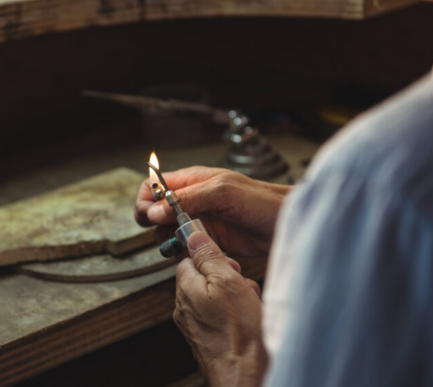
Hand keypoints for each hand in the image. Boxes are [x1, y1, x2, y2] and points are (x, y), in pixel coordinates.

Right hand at [135, 166, 290, 256]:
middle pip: (155, 210)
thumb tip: (154, 210)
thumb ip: (188, 198)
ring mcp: (199, 221)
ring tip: (186, 242)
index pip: (154, 185)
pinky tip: (196, 251)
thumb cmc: (262, 201)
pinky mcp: (208, 240)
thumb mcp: (222, 192)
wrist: (287, 226)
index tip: (148, 215)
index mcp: (193, 180)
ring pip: (167, 231)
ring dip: (170, 240)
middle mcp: (193, 200)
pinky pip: (183, 246)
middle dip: (155, 223)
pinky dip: (184, 251)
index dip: (145, 199)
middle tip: (167, 232)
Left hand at [174, 232, 266, 386]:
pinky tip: (249, 323)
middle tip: (243, 288)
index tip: (230, 265)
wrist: (247, 377)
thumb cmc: (240, 333)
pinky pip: (222, 318)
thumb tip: (193, 235)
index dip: (212, 258)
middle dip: (229, 279)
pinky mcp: (208, 341)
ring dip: (236, 298)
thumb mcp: (228, 281)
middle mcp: (185, 308)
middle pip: (206, 278)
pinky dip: (236, 316)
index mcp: (185, 289)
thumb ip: (209, 256)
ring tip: (250, 309)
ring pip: (217, 298)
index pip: (190, 259)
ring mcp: (195, 327)